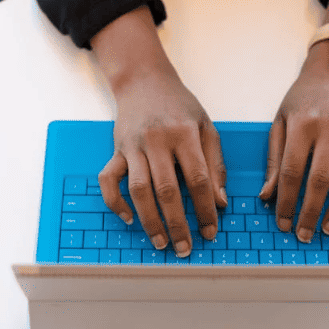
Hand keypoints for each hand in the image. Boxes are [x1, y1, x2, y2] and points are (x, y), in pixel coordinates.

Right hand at [90, 6, 226, 257]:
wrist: (144, 80)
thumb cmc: (179, 106)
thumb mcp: (206, 127)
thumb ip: (215, 164)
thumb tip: (219, 202)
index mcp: (185, 133)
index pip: (198, 179)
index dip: (205, 208)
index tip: (210, 231)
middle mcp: (157, 140)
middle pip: (167, 190)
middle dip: (178, 223)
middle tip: (185, 248)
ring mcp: (133, 145)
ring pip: (139, 190)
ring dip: (149, 220)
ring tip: (160, 242)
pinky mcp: (116, 149)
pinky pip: (108, 180)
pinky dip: (115, 202)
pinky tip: (128, 218)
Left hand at [259, 39, 328, 241]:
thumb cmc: (303, 98)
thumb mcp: (280, 121)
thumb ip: (273, 159)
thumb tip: (266, 196)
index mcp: (301, 125)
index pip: (291, 171)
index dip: (286, 201)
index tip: (282, 222)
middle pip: (320, 179)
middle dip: (310, 211)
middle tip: (304, 234)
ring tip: (327, 227)